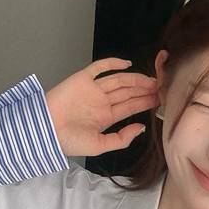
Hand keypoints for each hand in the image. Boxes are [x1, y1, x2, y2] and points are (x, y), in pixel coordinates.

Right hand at [44, 58, 158, 157]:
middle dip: (144, 90)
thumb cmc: (69, 141)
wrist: (46, 130)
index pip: (130, 107)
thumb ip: (121, 138)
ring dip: (134, 78)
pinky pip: (99, 67)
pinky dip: (112, 63)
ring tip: (150, 79)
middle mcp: (101, 102)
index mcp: (105, 118)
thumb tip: (141, 128)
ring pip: (118, 80)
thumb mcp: (100, 146)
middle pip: (127, 92)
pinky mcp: (82, 79)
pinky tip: (127, 64)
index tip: (160, 100)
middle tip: (161, 87)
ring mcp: (92, 89)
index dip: (145, 103)